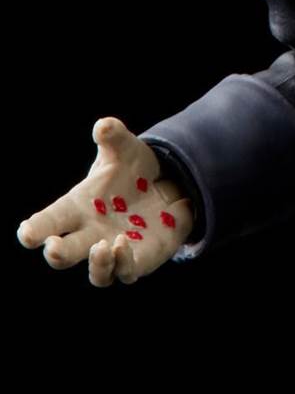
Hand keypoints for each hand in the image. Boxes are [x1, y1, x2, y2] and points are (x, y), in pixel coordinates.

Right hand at [17, 116, 194, 285]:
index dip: (36, 229)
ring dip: (97, 265)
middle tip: (53, 247)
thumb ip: (113, 137)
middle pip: (65, 254)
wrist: (162, 185)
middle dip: (57, 253)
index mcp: (76, 208)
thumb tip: (104, 125)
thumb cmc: (129, 169)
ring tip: (102, 247)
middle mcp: (90, 234)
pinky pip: (128, 272)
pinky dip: (124, 264)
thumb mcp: (123, 149)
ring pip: (97, 274)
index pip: (49, 222)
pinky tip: (124, 245)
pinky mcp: (139, 259)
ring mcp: (112, 250)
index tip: (27, 232)